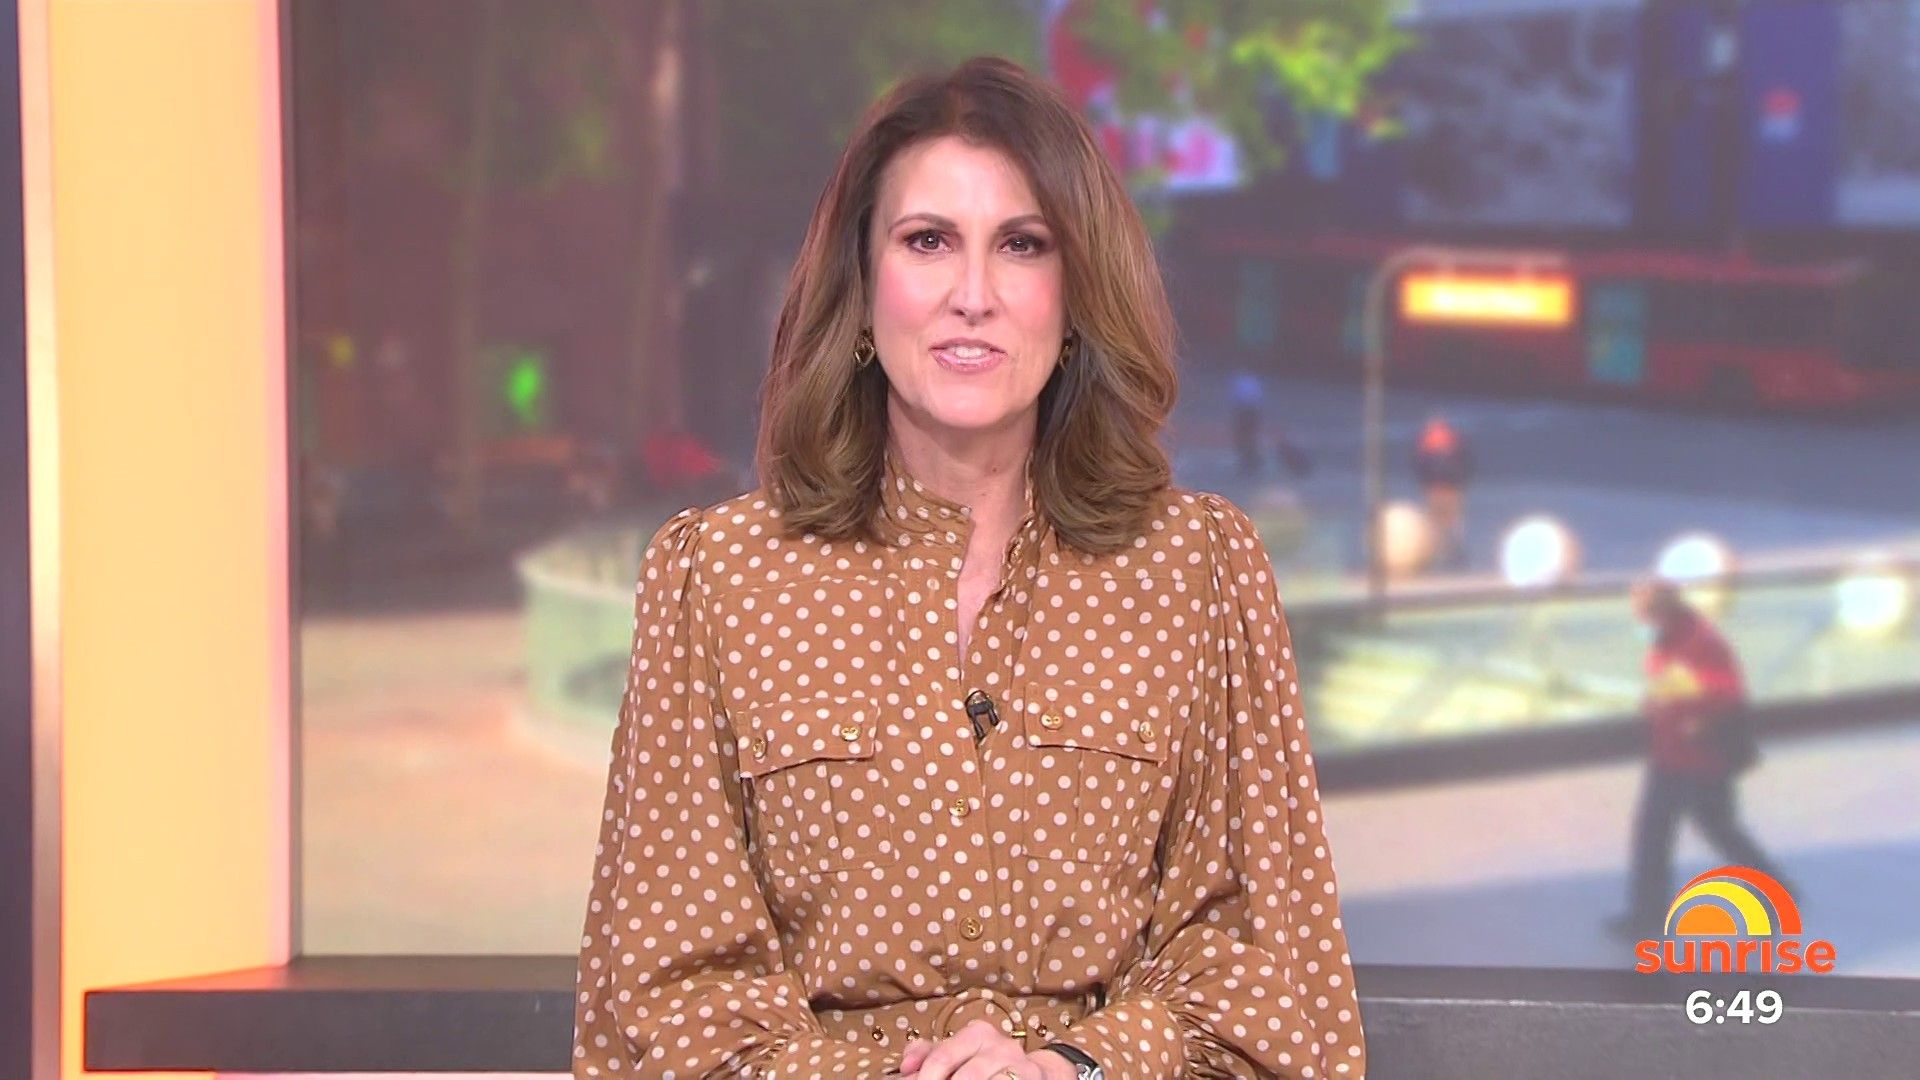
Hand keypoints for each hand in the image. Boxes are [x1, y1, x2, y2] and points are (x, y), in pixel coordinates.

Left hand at [893, 1020, 1078, 1079]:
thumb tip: (906, 1067)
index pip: (940, 1056)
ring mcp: (1017, 1062)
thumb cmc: (989, 1065)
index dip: (923, 1079)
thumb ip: (930, 1055)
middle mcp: (998, 1044)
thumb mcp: (960, 1054)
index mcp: (976, 1033)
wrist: (1038, 1072)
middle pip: (963, 1075)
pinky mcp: (1031, 1075)